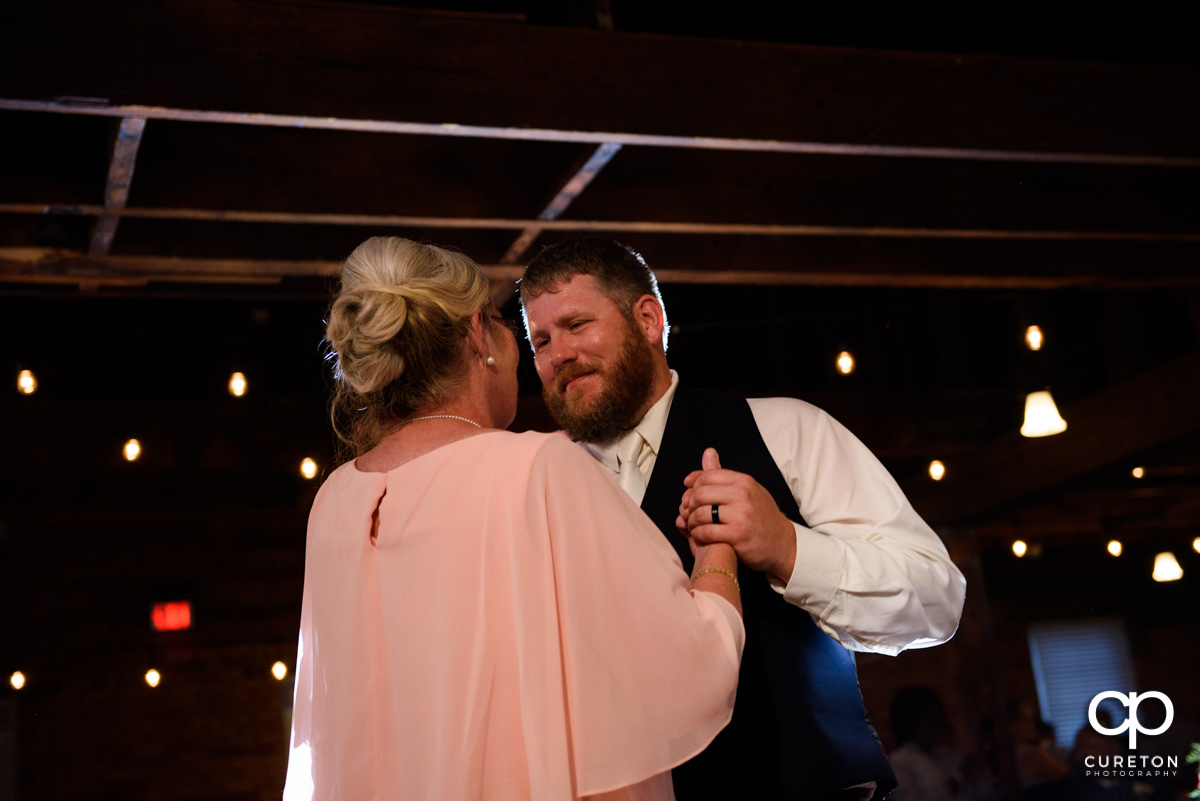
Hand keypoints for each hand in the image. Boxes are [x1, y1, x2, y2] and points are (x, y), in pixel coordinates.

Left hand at [676, 447, 797, 584]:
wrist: (782, 542)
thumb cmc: (761, 515)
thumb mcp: (748, 489)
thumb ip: (724, 474)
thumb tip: (708, 452)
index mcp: (744, 482)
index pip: (707, 476)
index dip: (693, 485)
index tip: (689, 493)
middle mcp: (743, 495)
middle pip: (700, 494)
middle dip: (690, 503)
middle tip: (689, 511)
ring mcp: (741, 516)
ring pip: (701, 513)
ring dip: (691, 521)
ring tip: (693, 525)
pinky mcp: (738, 535)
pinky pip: (706, 532)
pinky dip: (698, 535)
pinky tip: (699, 536)